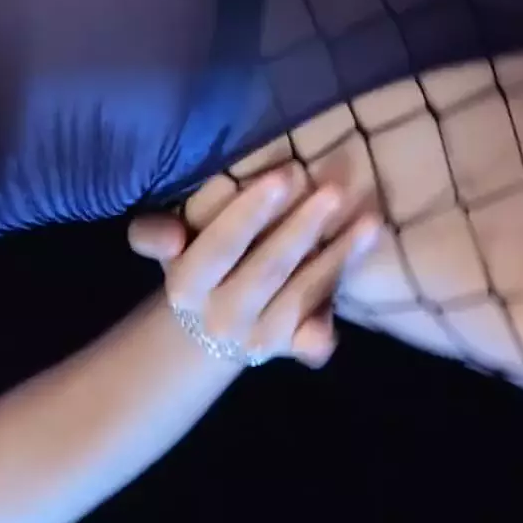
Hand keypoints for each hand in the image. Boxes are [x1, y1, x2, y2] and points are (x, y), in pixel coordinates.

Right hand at [124, 164, 378, 368]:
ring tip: (368, 221)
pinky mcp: (290, 348)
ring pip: (301, 296)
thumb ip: (154, 234)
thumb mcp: (171, 246)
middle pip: (267, 270)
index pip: (220, 246)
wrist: (210, 328)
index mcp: (186, 286)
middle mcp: (220, 317)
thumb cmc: (200, 263)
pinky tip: (360, 287)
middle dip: (302, 228)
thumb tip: (171, 239)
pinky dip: (338, 312)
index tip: (286, 174)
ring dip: (337, 257)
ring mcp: (259, 339)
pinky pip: (317, 337)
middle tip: (334, 190)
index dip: (251, 212)